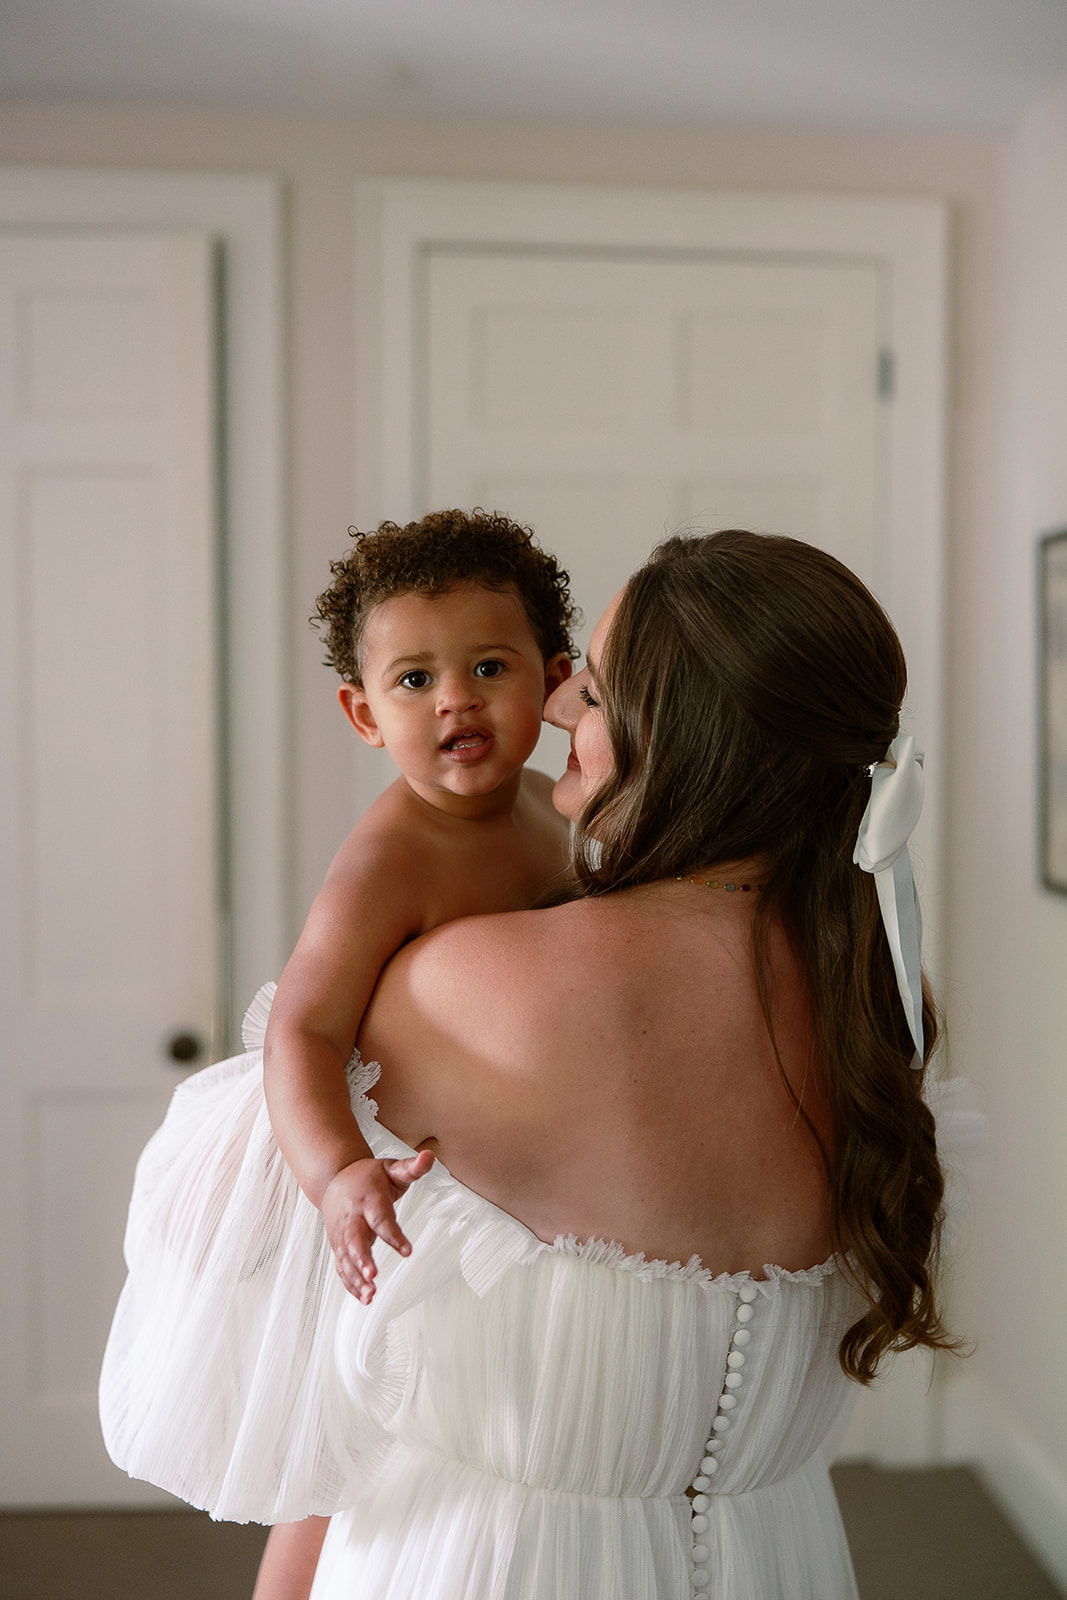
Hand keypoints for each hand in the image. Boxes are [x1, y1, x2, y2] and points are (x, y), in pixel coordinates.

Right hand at [321, 1151, 433, 1302]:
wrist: (334, 1179)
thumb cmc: (370, 1177)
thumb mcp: (391, 1168)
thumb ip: (412, 1167)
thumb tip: (430, 1155)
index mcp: (368, 1199)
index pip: (380, 1218)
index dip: (392, 1234)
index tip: (407, 1251)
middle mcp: (352, 1217)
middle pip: (354, 1239)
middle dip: (362, 1258)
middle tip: (373, 1275)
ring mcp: (342, 1233)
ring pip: (346, 1257)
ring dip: (356, 1277)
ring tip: (370, 1295)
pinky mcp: (339, 1245)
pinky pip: (342, 1266)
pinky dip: (350, 1282)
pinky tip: (364, 1298)